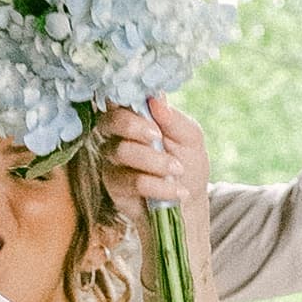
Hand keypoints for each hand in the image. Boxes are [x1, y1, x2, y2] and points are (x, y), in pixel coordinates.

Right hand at [101, 93, 211, 229]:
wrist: (188, 205)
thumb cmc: (188, 166)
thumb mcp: (191, 139)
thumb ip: (174, 119)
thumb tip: (156, 100)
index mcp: (138, 117)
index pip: (120, 99)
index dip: (124, 96)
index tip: (145, 103)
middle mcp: (119, 136)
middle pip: (110, 121)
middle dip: (134, 126)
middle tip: (157, 136)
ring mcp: (114, 161)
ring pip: (123, 151)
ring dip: (155, 161)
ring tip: (178, 170)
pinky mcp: (115, 186)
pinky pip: (132, 181)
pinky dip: (159, 186)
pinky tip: (177, 191)